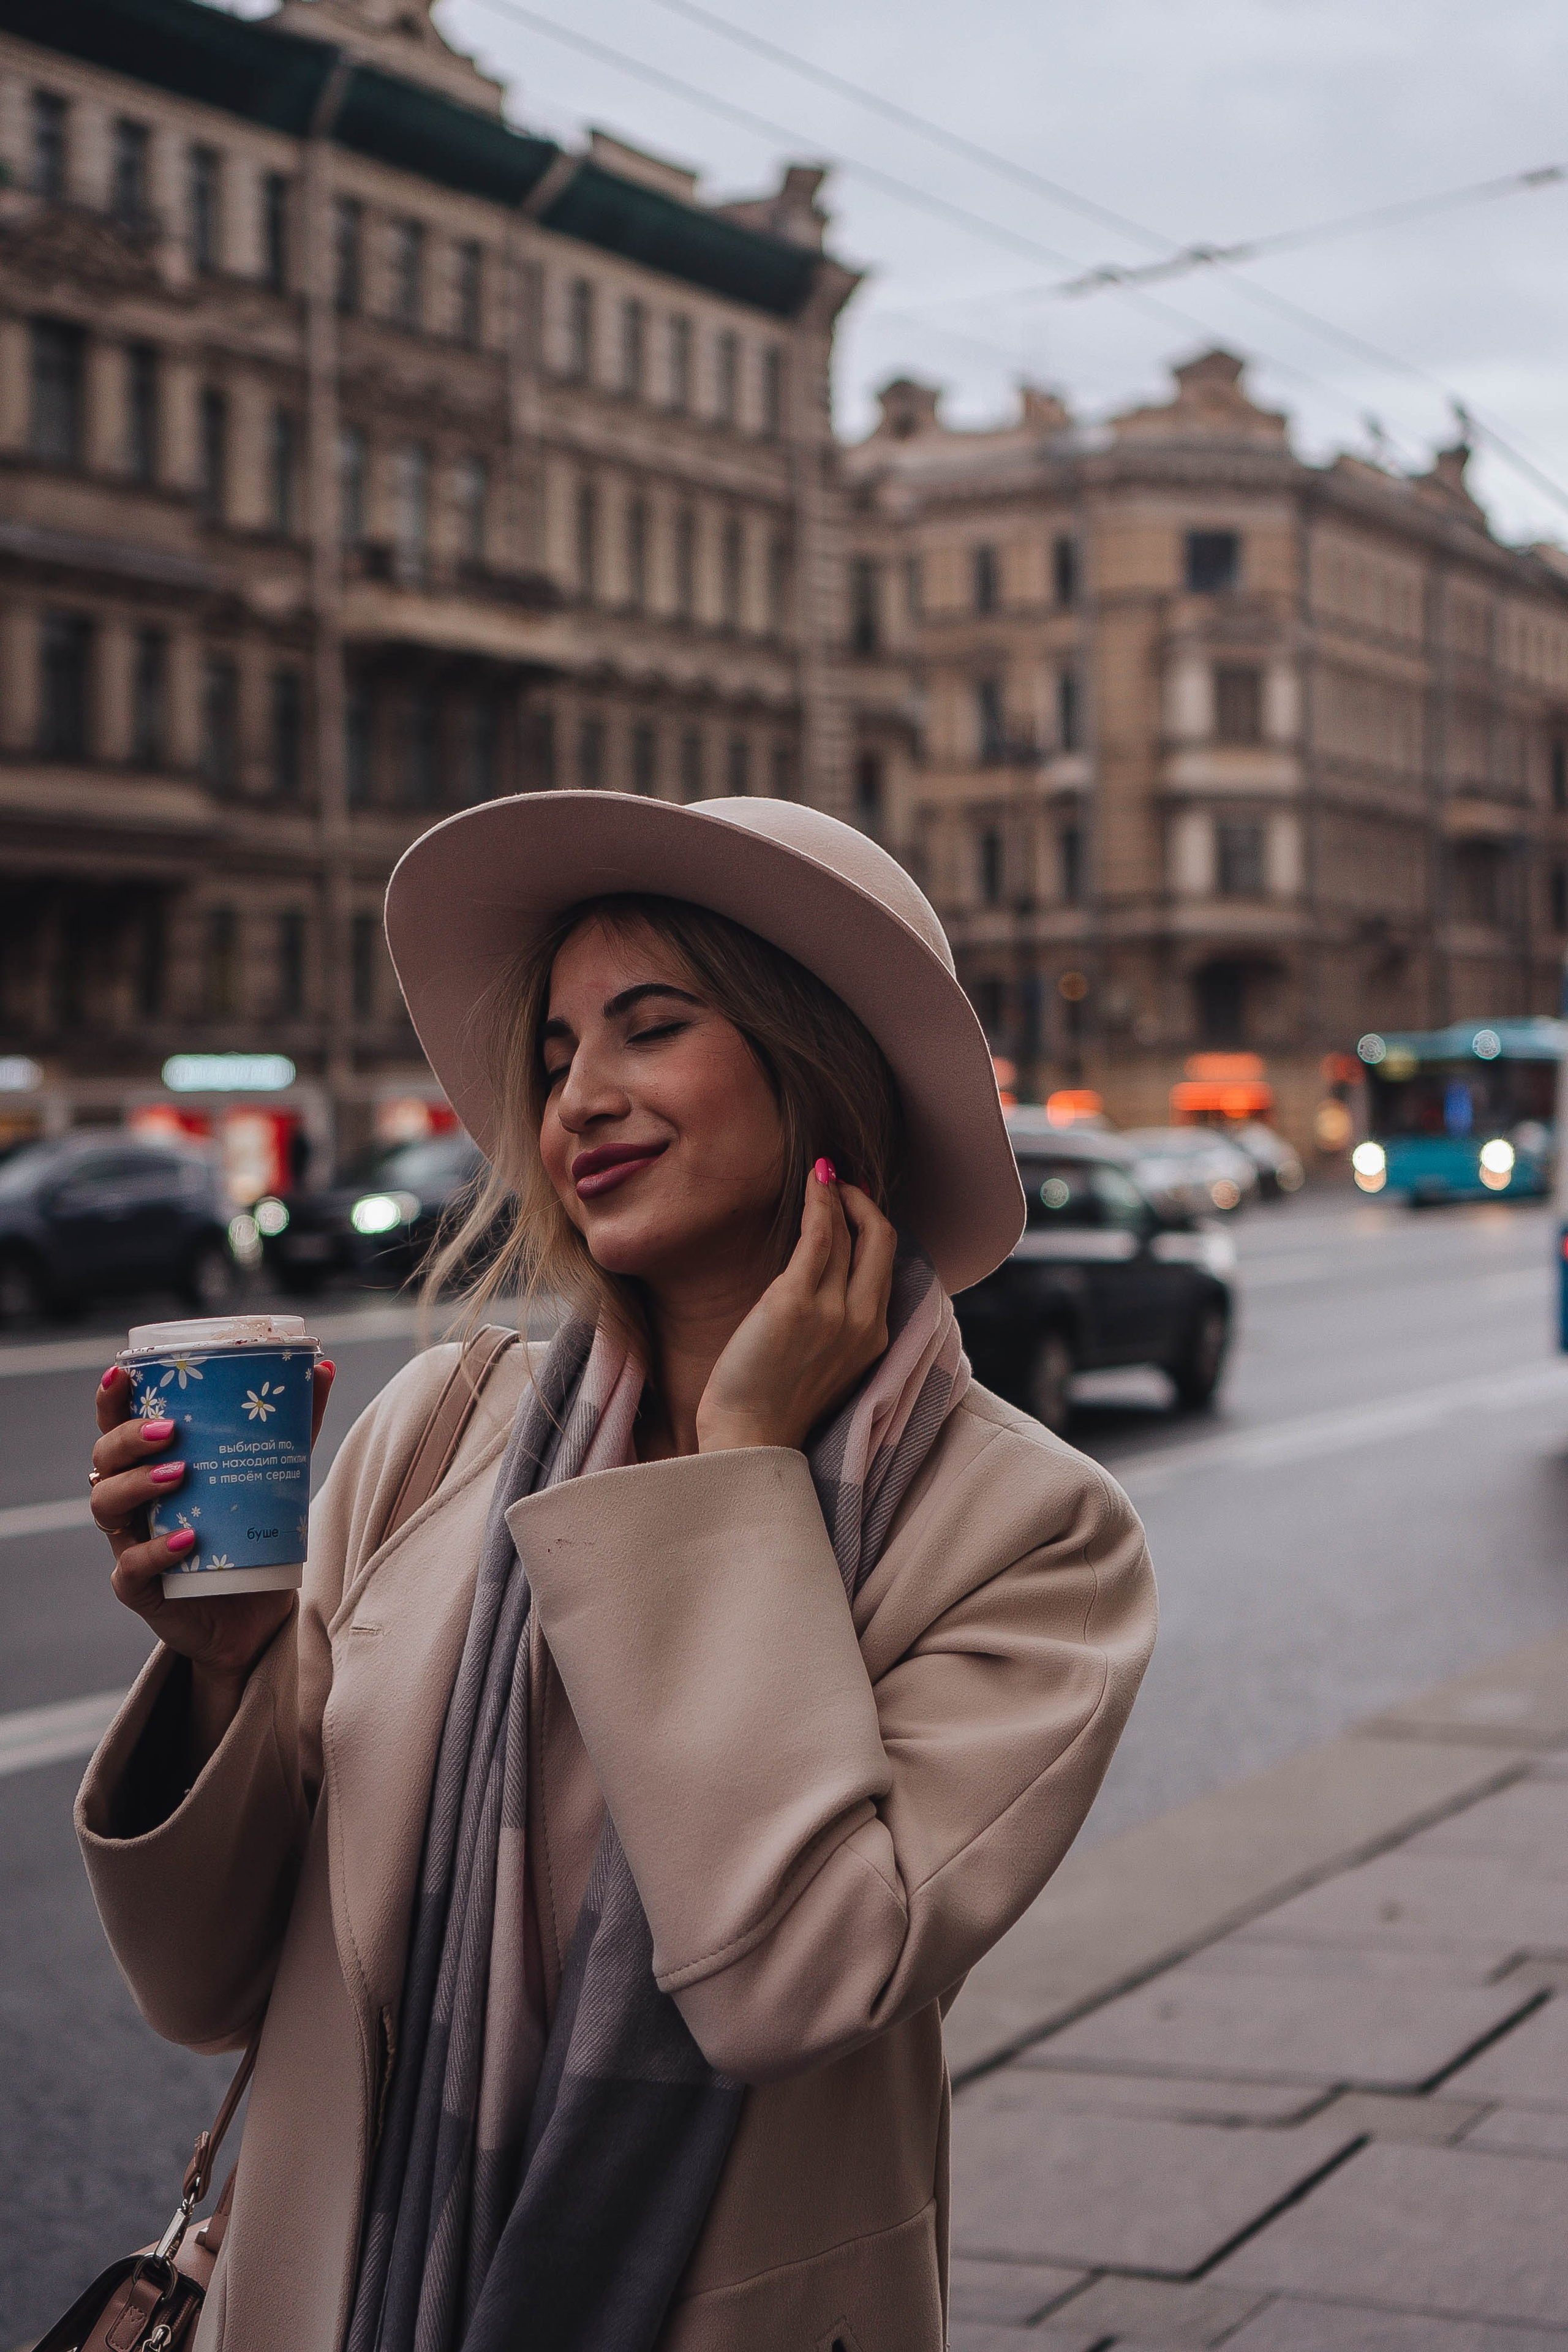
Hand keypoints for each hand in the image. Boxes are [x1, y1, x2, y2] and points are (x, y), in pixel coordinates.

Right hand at [91, 1358, 335, 1756]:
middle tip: (170, 1430)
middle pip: (104, 1460)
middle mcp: (130, 1500)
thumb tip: (322, 1366)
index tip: (120, 1371)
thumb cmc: (251, 1533)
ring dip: (138, 1484)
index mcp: (149, 1465)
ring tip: (180, 1473)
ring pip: (106, 1504)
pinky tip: (188, 1539)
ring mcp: (128, 1542)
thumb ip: (294, 1424)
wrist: (253, 1614)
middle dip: (128, 1438)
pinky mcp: (138, 1586)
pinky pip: (131, 1565)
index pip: (116, 1425)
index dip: (110, 1399)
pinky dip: (157, 1550)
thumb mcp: (274, 1475)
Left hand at [696, 1164, 896, 1454]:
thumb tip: (822, 1275)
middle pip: (881, 1240)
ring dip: (837, 1194)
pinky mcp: (797, 1303)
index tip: (853, 1203)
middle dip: (863, 1201)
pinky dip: (819, 1201)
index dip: (873, 1225)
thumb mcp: (822, 1361)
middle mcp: (863, 1322)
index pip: (885, 1264)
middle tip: (839, 1181)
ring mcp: (834, 1312)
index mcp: (873, 1338)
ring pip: (850, 1232)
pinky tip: (811, 1181)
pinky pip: (819, 1236)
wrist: (749, 1439)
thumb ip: (833, 1322)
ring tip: (820, 1174)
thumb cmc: (772, 1403)